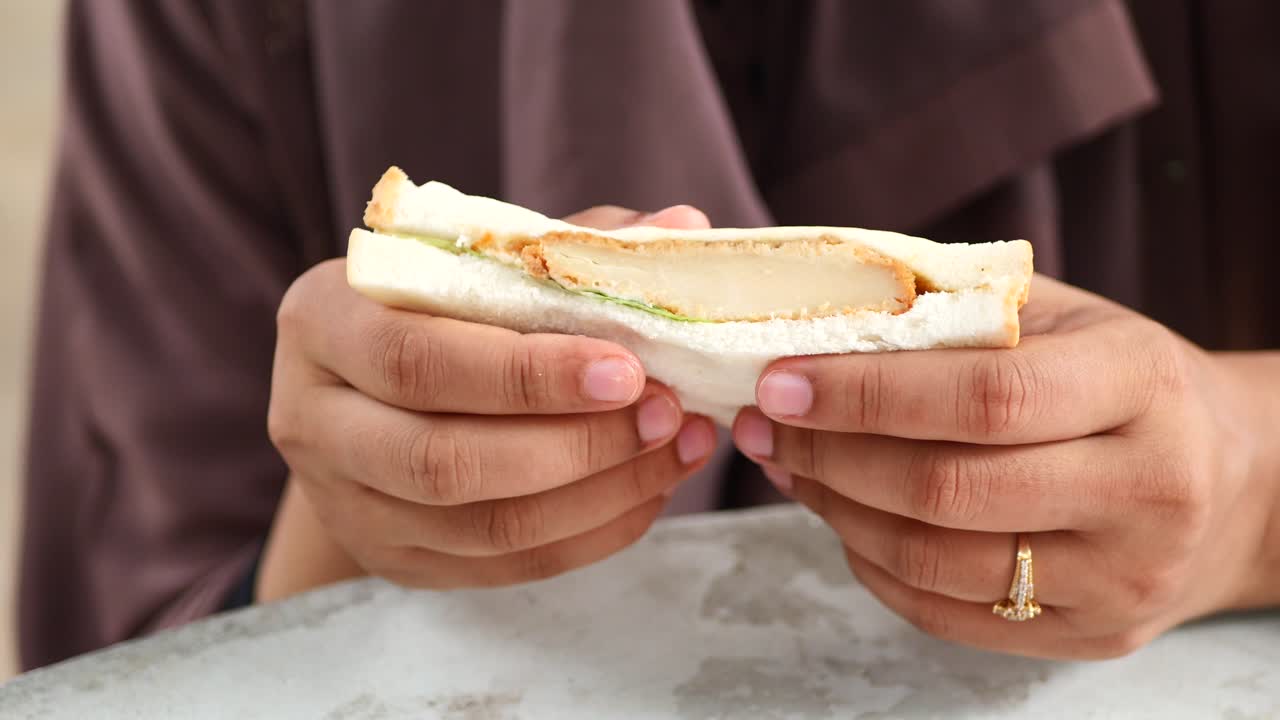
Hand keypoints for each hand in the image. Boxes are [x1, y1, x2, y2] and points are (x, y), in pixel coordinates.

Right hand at [258, 205, 717, 600]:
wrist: (368, 394)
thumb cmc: (437, 305)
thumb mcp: (485, 258)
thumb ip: (575, 244)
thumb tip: (686, 225)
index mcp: (323, 322)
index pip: (415, 359)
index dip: (526, 374)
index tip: (625, 368)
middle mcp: (315, 421)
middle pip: (444, 460)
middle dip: (575, 443)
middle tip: (666, 410)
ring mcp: (350, 505)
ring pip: (485, 526)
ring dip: (602, 492)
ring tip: (676, 446)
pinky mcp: (398, 559)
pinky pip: (509, 565)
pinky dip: (595, 531)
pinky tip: (649, 488)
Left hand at [733, 275, 1278, 658]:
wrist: (1230, 482)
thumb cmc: (1123, 382)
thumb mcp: (1064, 319)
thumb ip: (958, 310)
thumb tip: (812, 308)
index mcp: (1139, 385)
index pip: (985, 399)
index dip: (866, 394)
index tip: (781, 381)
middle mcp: (1145, 491)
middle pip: (948, 489)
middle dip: (828, 456)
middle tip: (764, 425)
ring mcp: (1122, 578)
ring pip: (936, 560)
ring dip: (835, 511)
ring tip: (789, 466)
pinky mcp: (1092, 635)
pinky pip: (947, 613)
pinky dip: (872, 562)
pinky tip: (841, 515)